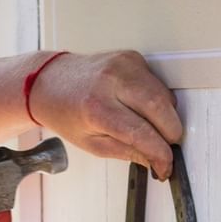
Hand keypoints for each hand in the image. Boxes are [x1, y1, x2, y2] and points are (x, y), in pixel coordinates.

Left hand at [28, 50, 182, 178]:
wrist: (50, 82)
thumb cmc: (65, 112)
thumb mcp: (91, 143)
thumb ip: (126, 152)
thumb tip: (155, 160)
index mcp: (96, 108)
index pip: (141, 133)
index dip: (159, 152)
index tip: (165, 164)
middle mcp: (110, 82)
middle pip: (160, 109)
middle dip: (171, 133)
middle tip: (166, 146)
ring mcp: (123, 65)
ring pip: (164, 95)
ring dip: (167, 116)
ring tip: (151, 128)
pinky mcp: (131, 57)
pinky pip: (157, 82)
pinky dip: (158, 99)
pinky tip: (142, 107)